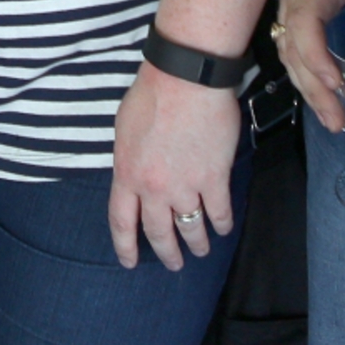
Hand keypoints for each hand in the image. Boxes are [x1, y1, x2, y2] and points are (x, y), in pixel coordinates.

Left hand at [108, 60, 242, 269]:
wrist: (186, 80)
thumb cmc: (152, 95)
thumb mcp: (124, 130)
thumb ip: (128, 159)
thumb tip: (134, 174)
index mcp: (127, 174)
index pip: (121, 222)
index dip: (125, 246)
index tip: (130, 262)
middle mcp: (153, 188)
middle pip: (158, 232)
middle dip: (166, 253)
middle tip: (174, 264)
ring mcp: (185, 186)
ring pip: (190, 226)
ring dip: (196, 243)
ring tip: (200, 251)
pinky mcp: (214, 178)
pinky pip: (218, 211)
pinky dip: (221, 224)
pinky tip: (222, 228)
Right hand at [273, 0, 344, 133]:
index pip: (305, 20)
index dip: (316, 54)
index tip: (338, 82)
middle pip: (291, 46)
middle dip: (313, 87)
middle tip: (338, 122)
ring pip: (286, 50)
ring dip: (306, 86)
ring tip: (333, 119)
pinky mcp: (292, 7)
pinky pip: (289, 44)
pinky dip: (304, 72)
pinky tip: (323, 95)